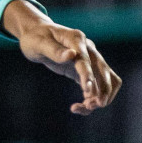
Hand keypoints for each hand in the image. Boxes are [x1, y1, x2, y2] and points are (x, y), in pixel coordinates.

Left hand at [1, 0, 121, 114]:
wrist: (36, 34)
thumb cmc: (35, 37)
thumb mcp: (38, 43)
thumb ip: (54, 50)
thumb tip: (71, 55)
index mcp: (76, 39)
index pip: (86, 60)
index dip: (88, 76)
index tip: (87, 92)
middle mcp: (88, 49)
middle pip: (103, 72)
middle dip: (101, 91)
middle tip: (88, 106)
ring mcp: (89, 59)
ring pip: (106, 80)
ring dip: (101, 96)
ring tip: (85, 108)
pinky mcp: (85, 69)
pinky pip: (97, 84)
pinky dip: (94, 97)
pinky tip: (82, 106)